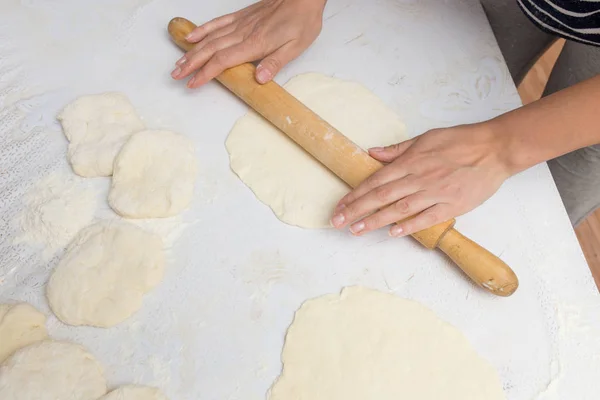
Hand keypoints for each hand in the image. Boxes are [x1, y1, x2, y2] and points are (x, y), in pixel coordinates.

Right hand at [171, 0, 325, 87]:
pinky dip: (203, 29)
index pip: (223, 61)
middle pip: (211, 50)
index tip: (192, 83)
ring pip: (210, 38)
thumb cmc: (302, 21)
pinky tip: (192, 36)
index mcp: (255, 44)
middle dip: (191, 64)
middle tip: (176, 75)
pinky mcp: (241, 16)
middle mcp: (243, 33)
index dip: (206, 73)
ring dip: (192, 51)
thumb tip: (260, 79)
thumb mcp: (296, 47)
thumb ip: (275, 63)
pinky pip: (217, 23)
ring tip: (179, 62)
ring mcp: (240, 23)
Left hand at [330, 123, 510, 236]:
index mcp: (411, 162)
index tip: (340, 206)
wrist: (494, 148)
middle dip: (356, 211)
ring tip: (356, 230)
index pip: (375, 181)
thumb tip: (372, 153)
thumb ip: (397, 150)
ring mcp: (435, 193)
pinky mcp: (452, 205)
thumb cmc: (460, 141)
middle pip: (381, 197)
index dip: (355, 195)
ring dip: (375, 221)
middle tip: (338, 222)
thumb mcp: (425, 138)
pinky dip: (409, 226)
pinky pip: (426, 218)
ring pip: (399, 209)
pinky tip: (393, 233)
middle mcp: (419, 178)